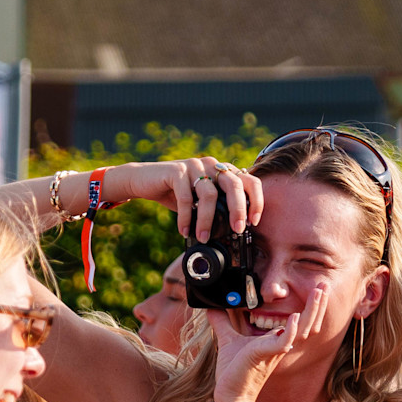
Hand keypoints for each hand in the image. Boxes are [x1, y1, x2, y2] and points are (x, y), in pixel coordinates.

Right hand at [101, 158, 261, 241]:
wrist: (144, 181)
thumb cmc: (175, 193)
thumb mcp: (200, 199)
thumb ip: (218, 207)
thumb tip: (235, 231)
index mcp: (222, 171)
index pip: (249, 181)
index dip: (257, 200)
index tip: (254, 222)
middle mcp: (211, 164)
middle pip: (234, 185)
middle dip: (238, 209)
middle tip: (237, 229)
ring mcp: (194, 165)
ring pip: (209, 194)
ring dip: (207, 220)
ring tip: (204, 236)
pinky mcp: (176, 171)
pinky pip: (185, 197)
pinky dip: (186, 217)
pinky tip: (184, 230)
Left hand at [209, 285, 327, 401]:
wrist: (229, 393)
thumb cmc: (232, 372)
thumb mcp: (228, 339)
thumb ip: (222, 321)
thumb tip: (211, 307)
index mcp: (276, 341)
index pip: (301, 321)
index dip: (311, 306)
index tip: (317, 288)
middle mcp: (281, 345)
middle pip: (309, 322)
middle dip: (318, 304)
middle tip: (324, 284)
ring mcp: (276, 350)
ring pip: (304, 329)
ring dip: (312, 310)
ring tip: (319, 293)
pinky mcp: (266, 355)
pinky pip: (284, 342)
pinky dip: (291, 329)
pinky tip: (295, 317)